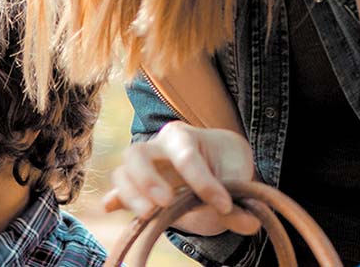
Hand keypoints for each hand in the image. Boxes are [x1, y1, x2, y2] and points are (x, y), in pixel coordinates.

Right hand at [98, 122, 263, 235]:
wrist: (217, 165)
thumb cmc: (225, 164)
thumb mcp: (238, 176)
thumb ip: (242, 200)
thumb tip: (248, 223)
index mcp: (182, 136)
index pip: (187, 157)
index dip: (205, 184)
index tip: (225, 205)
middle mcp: (156, 148)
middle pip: (136, 154)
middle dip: (148, 179)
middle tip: (166, 202)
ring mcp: (143, 169)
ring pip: (122, 173)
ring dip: (131, 195)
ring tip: (148, 215)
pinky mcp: (138, 190)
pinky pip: (118, 193)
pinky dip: (115, 201)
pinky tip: (111, 208)